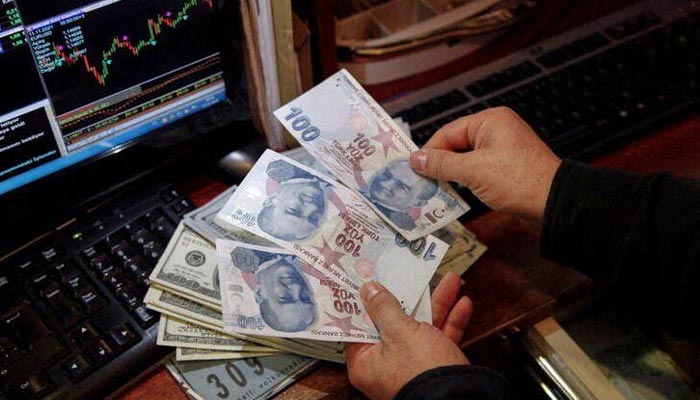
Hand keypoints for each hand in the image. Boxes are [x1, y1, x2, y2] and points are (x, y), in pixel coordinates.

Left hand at [346, 272, 471, 399]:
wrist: (460, 399)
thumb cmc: (422, 373)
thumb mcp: (400, 332)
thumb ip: (384, 308)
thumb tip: (370, 291)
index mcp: (366, 363)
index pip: (360, 326)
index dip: (367, 301)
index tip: (371, 280)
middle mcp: (386, 366)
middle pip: (393, 323)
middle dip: (410, 298)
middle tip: (412, 276)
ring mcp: (411, 366)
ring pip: (422, 328)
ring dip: (438, 304)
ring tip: (449, 281)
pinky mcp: (433, 367)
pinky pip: (439, 340)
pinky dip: (450, 322)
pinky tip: (462, 304)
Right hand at [410, 107, 561, 219]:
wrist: (554, 202)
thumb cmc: (517, 180)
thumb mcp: (474, 171)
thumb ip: (442, 164)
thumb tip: (416, 159)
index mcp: (490, 121)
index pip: (449, 132)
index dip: (430, 151)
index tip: (413, 169)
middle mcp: (496, 130)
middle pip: (456, 144)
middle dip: (440, 164)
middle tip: (421, 182)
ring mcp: (503, 148)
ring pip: (466, 158)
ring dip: (452, 174)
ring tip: (435, 190)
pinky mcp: (507, 166)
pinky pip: (479, 168)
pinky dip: (466, 180)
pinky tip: (456, 193)